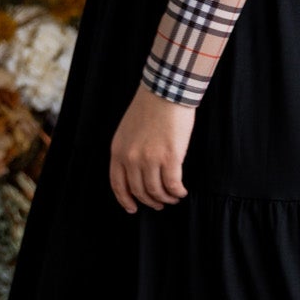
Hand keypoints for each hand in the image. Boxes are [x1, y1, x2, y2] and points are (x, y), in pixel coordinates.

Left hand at [109, 84, 194, 212]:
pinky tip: (182, 192)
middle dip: (150, 201)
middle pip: (139, 191)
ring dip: (166, 199)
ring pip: (156, 191)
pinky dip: (177, 192)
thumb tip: (137, 173)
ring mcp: (150, 159)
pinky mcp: (170, 157)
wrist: (165, 91)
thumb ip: (127, 152)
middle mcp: (131, 158)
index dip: (126, 200)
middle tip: (159, 204)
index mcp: (118, 151)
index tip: (133, 208)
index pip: (118, 184)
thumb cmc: (149, 107)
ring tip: (173, 198)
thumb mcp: (126, 131)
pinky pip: (173, 184)